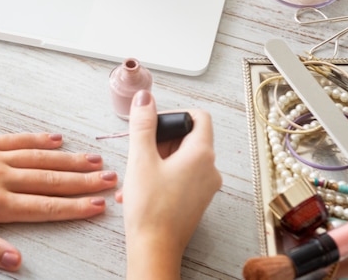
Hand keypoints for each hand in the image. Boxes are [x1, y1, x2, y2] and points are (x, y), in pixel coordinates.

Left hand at [0, 126, 116, 270]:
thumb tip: (17, 261)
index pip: (42, 206)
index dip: (73, 207)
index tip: (98, 206)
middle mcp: (0, 175)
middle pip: (48, 179)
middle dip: (81, 181)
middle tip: (109, 178)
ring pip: (38, 158)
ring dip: (67, 160)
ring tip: (93, 160)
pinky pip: (16, 139)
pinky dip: (38, 139)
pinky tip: (55, 139)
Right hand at [115, 90, 221, 278]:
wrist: (153, 250)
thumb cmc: (150, 208)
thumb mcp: (141, 158)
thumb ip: (143, 123)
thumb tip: (145, 98)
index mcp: (202, 154)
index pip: (198, 116)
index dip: (174, 114)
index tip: (154, 124)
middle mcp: (210, 169)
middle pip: (188, 136)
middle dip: (161, 139)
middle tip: (141, 150)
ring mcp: (205, 186)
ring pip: (182, 156)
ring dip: (157, 157)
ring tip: (137, 171)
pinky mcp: (196, 200)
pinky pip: (181, 175)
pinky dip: (162, 173)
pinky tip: (140, 186)